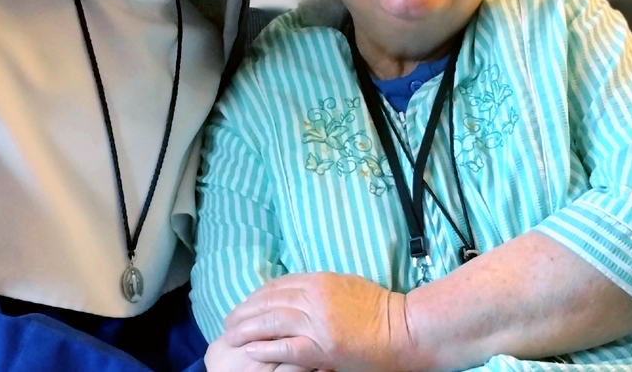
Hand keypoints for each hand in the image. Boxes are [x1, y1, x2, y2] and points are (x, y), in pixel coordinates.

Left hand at [222, 272, 411, 371]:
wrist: (404, 330)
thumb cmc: (379, 309)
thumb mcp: (346, 285)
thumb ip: (319, 287)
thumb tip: (295, 292)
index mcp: (319, 281)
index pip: (277, 285)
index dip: (255, 296)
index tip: (244, 304)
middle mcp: (314, 298)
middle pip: (268, 302)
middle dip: (244, 312)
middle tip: (227, 322)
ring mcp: (317, 323)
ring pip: (271, 322)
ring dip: (247, 329)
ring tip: (230, 336)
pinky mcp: (322, 348)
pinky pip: (286, 348)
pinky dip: (265, 349)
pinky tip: (250, 350)